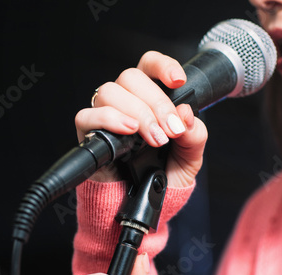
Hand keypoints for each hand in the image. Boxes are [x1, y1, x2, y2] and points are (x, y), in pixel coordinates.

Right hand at [75, 51, 207, 187]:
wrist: (150, 202)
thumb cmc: (165, 175)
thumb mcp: (191, 156)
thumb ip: (194, 135)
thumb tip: (185, 114)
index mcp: (150, 97)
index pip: (149, 65)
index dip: (162, 65)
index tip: (178, 81)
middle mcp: (126, 101)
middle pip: (131, 76)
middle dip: (156, 103)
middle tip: (170, 130)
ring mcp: (105, 116)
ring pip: (110, 92)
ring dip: (137, 113)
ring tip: (154, 138)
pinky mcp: (89, 134)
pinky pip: (87, 115)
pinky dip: (109, 119)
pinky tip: (128, 131)